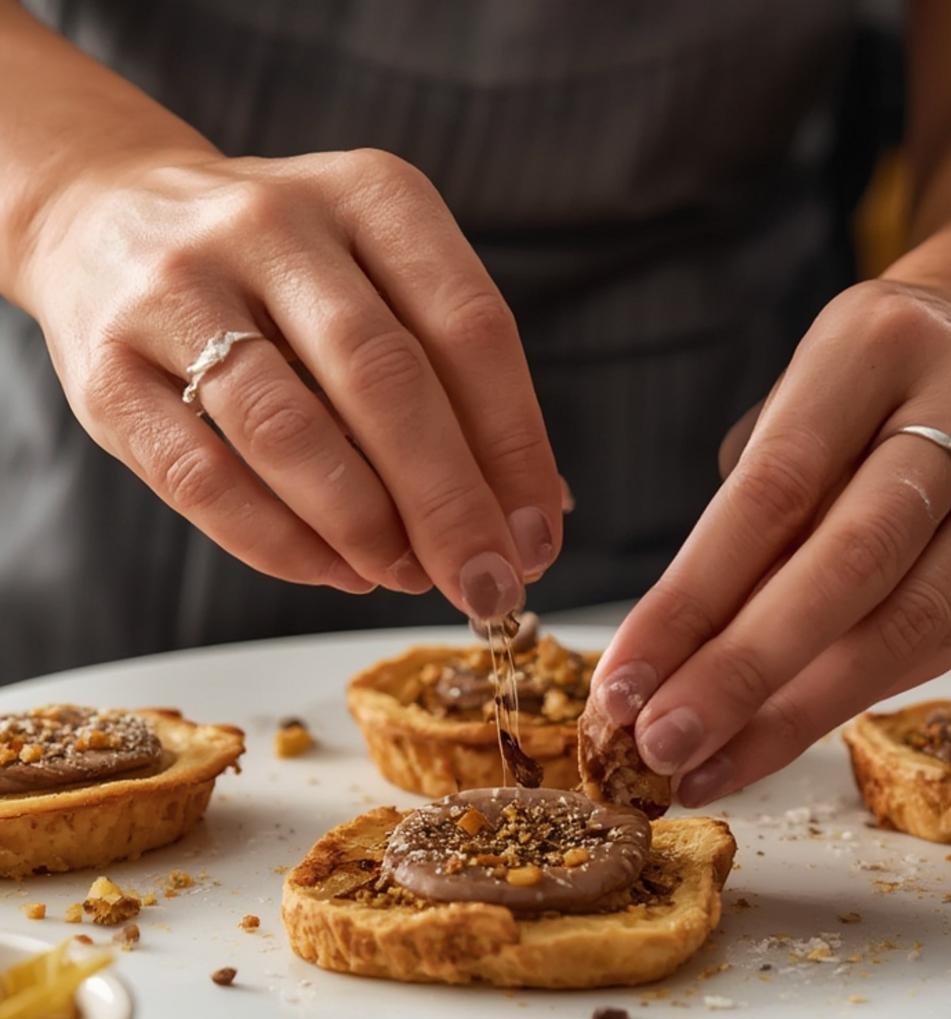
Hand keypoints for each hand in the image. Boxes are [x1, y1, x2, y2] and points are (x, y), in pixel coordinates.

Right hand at [19, 148, 560, 612]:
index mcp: (368, 195)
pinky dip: (280, 543)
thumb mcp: (375, 276)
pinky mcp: (108, 369)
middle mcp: (273, 225)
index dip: (515, 446)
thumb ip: (450, 378)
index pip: (468, 327)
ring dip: (365, 527)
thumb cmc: (278, 273)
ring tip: (407, 578)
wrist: (104, 214)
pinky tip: (332, 571)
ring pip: (289, 430)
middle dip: (449, 503)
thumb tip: (535, 513)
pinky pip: (203, 478)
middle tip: (486, 584)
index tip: (538, 536)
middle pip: (384, 379)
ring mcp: (177, 291)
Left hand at [593, 278, 950, 802]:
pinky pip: (944, 642)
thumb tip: (670, 660)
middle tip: (658, 745)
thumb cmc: (863, 383)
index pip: (771, 491)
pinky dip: (852, 698)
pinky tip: (776, 737)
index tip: (620, 684)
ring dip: (795, 713)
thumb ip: (748, 514)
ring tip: (706, 767)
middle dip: (742, 672)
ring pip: (908, 621)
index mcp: (873, 347)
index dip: (689, 600)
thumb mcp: (795, 402)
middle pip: (850, 561)